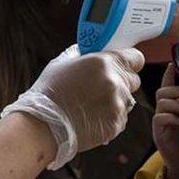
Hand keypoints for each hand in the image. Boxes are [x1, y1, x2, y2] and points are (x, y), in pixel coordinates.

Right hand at [2, 46, 143, 169]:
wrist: (42, 127)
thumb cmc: (48, 95)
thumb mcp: (61, 65)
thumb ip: (81, 56)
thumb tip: (88, 51)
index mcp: (104, 62)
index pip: (135, 58)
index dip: (129, 62)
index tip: (124, 65)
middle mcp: (115, 82)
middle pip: (133, 80)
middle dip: (121, 82)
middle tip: (101, 88)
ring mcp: (117, 105)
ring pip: (127, 101)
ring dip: (115, 102)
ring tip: (91, 106)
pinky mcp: (116, 125)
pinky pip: (120, 118)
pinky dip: (109, 118)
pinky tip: (91, 118)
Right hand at [152, 64, 178, 178]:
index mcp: (176, 105)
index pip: (169, 85)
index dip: (169, 74)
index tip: (173, 64)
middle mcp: (166, 111)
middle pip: (163, 91)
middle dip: (176, 90)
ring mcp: (161, 120)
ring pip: (161, 102)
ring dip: (176, 104)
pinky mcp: (158, 131)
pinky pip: (159, 117)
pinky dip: (170, 117)